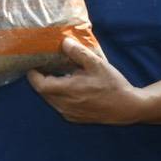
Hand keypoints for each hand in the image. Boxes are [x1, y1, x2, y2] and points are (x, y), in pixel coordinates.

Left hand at [28, 37, 144, 124]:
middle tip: (44, 65)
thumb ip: (78, 52)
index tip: (33, 63)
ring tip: (56, 74)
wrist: (128, 108)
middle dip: (40, 79)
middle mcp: (65, 105)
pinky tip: (67, 86)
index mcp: (68, 91)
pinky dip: (58, 95)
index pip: (39, 84)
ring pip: (50, 99)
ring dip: (50, 87)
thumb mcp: (97, 64)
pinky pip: (59, 105)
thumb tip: (64, 42)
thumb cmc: (112, 85)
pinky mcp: (74, 118)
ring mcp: (69, 113)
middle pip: (43, 92)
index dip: (33, 74)